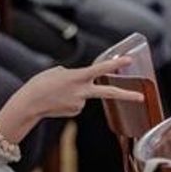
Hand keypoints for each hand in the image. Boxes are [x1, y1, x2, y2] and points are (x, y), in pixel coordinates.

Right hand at [0, 56, 143, 143]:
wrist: (28, 105)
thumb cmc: (40, 84)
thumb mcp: (57, 71)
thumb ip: (74, 74)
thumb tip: (82, 82)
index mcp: (77, 77)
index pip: (100, 69)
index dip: (115, 64)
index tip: (129, 59)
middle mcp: (82, 91)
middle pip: (109, 92)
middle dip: (126, 94)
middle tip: (141, 97)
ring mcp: (79, 103)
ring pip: (85, 94)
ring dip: (75, 92)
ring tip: (58, 92)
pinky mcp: (75, 111)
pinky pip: (78, 102)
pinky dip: (70, 100)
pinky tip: (58, 100)